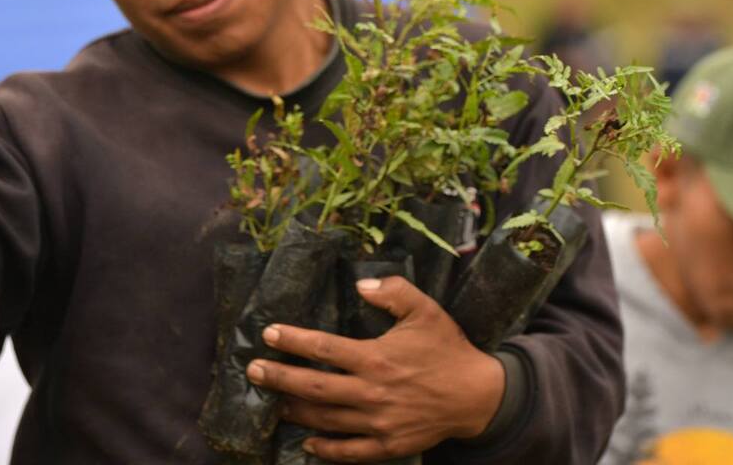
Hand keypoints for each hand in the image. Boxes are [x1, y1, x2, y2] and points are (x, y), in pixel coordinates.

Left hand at [245, 276, 504, 462]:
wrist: (479, 396)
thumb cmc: (448, 349)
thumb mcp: (426, 310)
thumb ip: (394, 291)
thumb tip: (361, 285)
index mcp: (376, 358)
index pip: (324, 348)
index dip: (293, 340)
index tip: (268, 333)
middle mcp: (372, 392)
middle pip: (314, 386)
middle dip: (279, 378)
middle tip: (253, 371)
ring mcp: (379, 423)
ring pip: (326, 419)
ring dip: (294, 411)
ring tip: (271, 402)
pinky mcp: (389, 446)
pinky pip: (351, 452)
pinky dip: (326, 450)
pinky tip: (307, 443)